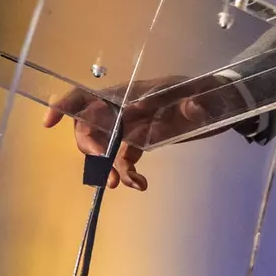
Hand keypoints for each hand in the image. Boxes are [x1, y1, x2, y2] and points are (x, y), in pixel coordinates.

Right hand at [41, 74, 243, 190]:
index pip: (91, 94)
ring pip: (105, 147)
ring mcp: (133, 125)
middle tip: (108, 169)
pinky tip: (141, 184)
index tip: (49, 123)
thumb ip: (196, 103)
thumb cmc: (212, 92)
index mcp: (133, 91)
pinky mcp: (142, 140)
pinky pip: (124, 159)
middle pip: (89, 126)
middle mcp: (126, 107)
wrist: (225, 102)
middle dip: (92, 149)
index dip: (66, 105)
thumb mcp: (206, 96)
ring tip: (126, 182)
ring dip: (108, 166)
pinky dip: (128, 173)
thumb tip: (173, 108)